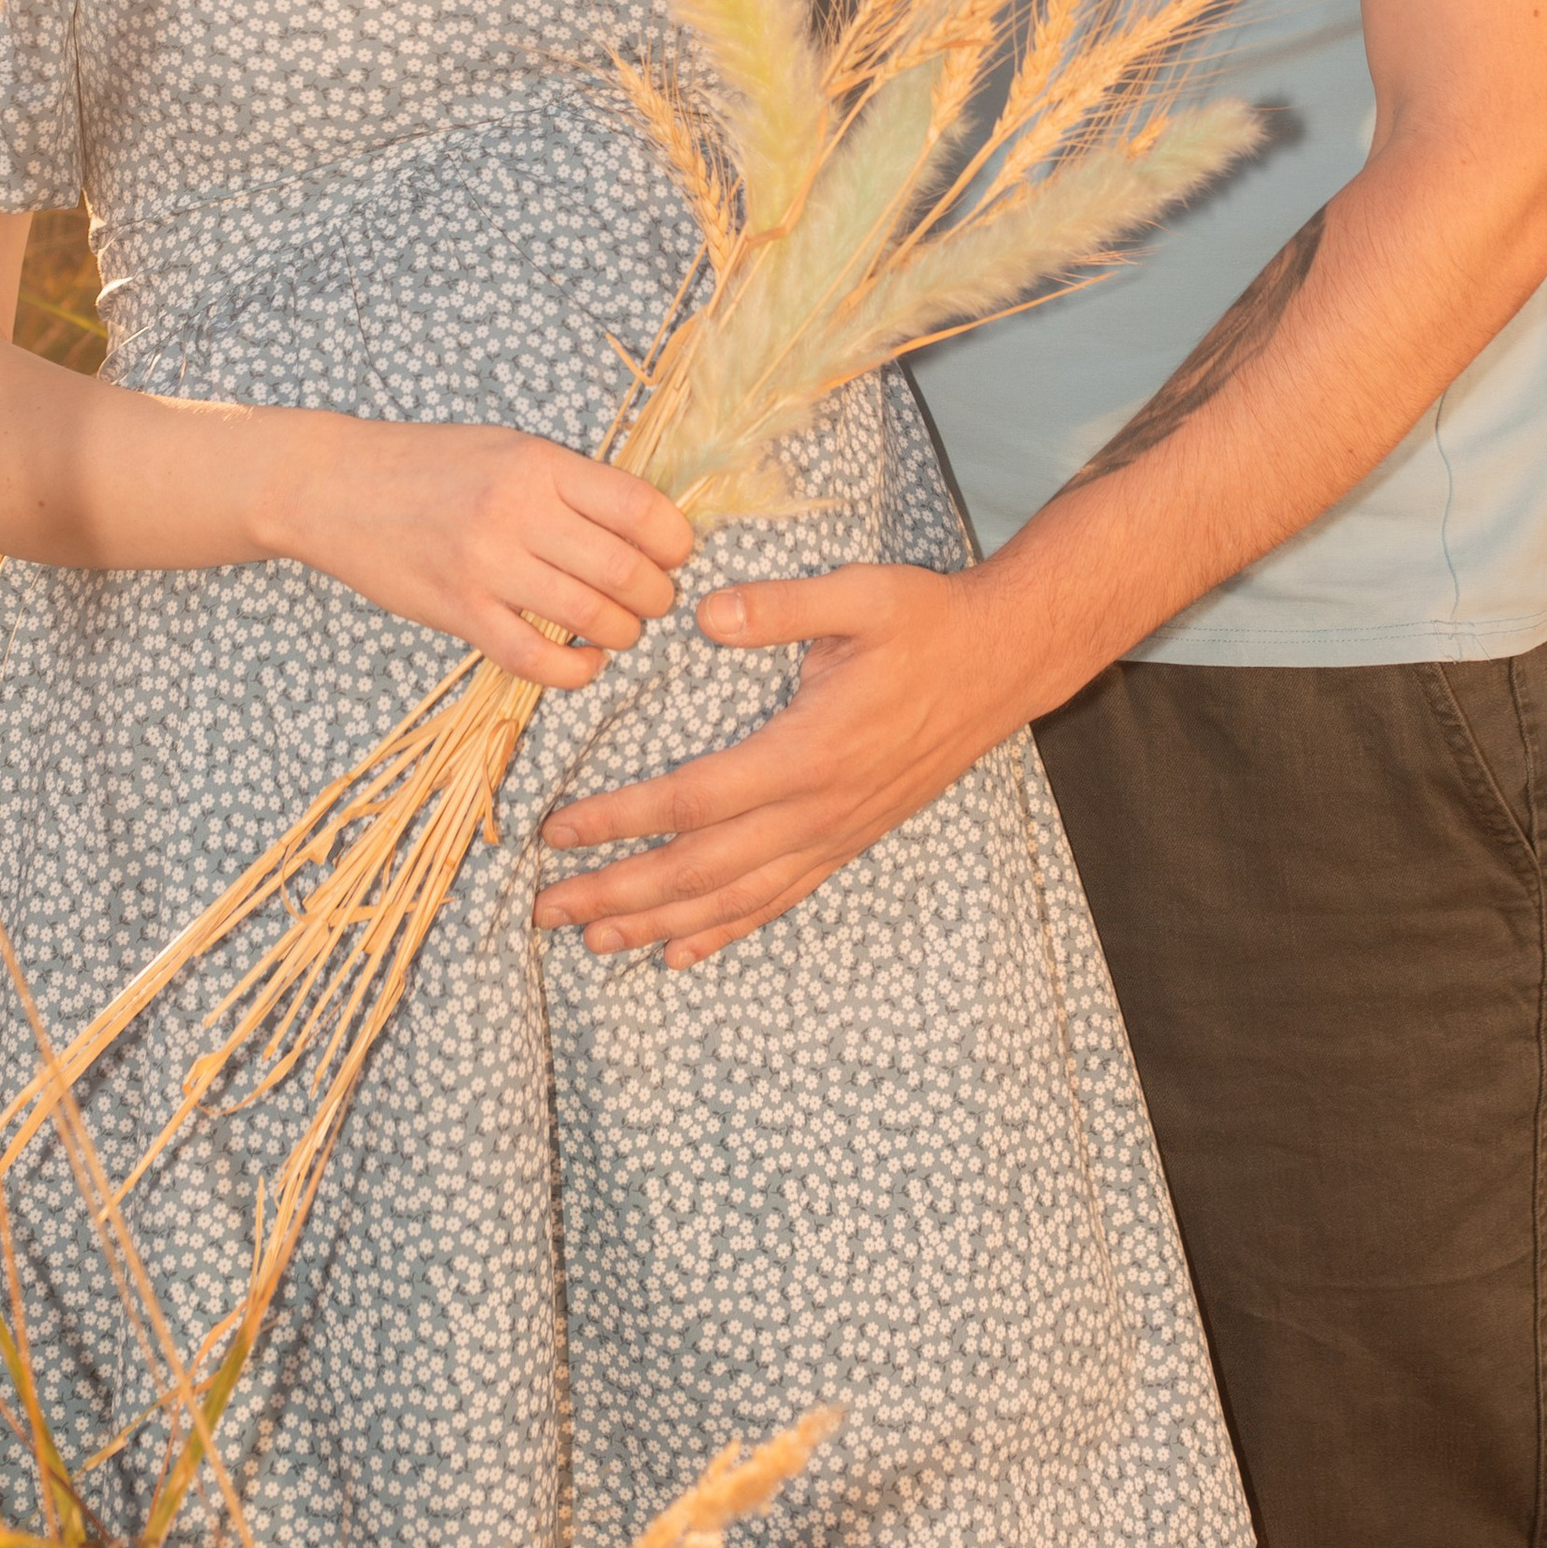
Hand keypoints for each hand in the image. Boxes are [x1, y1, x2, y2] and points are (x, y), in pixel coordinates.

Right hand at [269, 420, 696, 692]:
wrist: (334, 485)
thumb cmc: (430, 463)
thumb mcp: (509, 447)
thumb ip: (571, 482)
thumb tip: (647, 524)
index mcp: (540, 464)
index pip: (641, 509)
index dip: (677, 541)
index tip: (677, 555)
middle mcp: (518, 512)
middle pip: (625, 571)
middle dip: (658, 597)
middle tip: (656, 601)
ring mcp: (485, 566)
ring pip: (589, 618)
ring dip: (623, 635)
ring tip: (621, 630)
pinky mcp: (456, 612)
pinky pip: (533, 658)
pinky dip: (574, 671)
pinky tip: (585, 664)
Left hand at [530, 562, 1028, 962]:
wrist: (1002, 663)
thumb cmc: (928, 623)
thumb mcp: (863, 594)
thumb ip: (782, 605)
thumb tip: (704, 614)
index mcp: (808, 751)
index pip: (692, 801)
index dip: (620, 820)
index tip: (556, 830)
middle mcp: (817, 809)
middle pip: (698, 870)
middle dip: (617, 894)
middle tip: (544, 910)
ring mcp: (834, 834)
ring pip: (732, 898)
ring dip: (658, 925)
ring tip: (593, 941)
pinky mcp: (849, 841)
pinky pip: (778, 900)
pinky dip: (724, 932)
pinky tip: (682, 953)